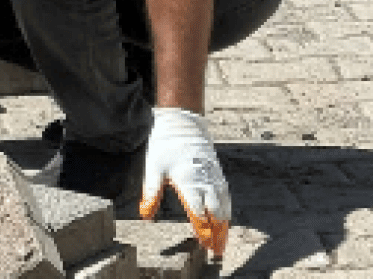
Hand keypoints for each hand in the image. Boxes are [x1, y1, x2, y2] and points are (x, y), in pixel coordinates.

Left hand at [139, 107, 229, 258]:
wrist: (182, 123)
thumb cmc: (164, 146)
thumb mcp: (153, 168)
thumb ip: (151, 192)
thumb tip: (145, 215)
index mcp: (188, 180)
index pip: (198, 209)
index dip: (202, 227)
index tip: (204, 242)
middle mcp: (204, 179)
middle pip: (215, 211)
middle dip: (216, 232)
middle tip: (217, 250)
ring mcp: (212, 175)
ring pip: (223, 203)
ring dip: (224, 223)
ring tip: (223, 240)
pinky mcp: (216, 171)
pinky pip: (226, 193)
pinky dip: (227, 208)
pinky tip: (226, 218)